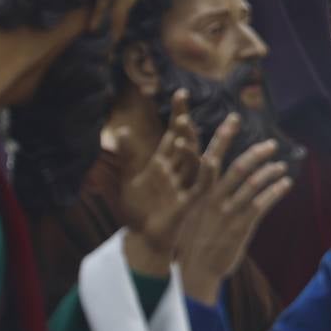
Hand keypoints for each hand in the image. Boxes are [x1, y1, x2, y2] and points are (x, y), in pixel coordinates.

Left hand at [117, 90, 201, 275]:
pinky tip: (209, 159)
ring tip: (183, 127)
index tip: (181, 93)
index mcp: (165, 163)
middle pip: (188, 143)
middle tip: (187, 109)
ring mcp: (185, 185)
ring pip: (194, 161)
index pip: (174, 133)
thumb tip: (121, 130)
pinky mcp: (189, 202)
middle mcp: (178, 170)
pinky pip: (202, 185)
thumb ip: (128, 155)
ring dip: (190, 144)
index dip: (178, 114)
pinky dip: (207, 172)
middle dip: (188, 125)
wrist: (143, 238)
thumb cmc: (140, 209)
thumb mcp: (129, 178)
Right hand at [175, 116, 291, 304]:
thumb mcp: (191, 211)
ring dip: (270, 172)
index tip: (234, 119)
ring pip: (252, 185)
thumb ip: (202, 191)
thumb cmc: (191, 240)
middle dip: (256, 153)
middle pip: (236, 167)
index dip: (222, 136)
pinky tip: (285, 184)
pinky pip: (261, 204)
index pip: (210, 157)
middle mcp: (212, 199)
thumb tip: (208, 171)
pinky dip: (274, 191)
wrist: (193, 271)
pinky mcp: (240, 227)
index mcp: (198, 191)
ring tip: (282, 165)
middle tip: (271, 144)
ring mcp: (227, 213)